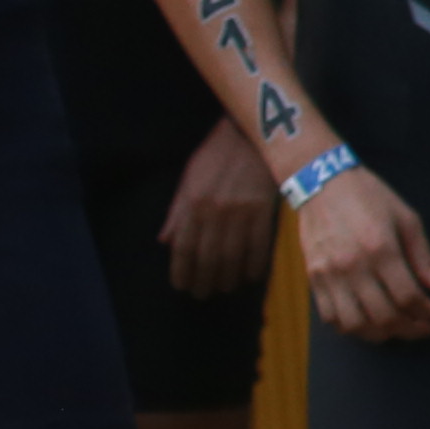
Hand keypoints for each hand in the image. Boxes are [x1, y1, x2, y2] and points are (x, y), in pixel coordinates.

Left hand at [159, 123, 277, 300]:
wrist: (252, 134)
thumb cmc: (217, 154)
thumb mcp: (189, 179)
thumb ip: (177, 212)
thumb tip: (165, 241)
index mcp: (192, 204)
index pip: (184, 247)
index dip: (182, 271)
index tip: (182, 286)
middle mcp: (214, 212)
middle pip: (208, 256)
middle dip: (204, 279)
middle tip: (204, 294)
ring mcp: (241, 213)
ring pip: (233, 255)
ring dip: (228, 276)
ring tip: (226, 287)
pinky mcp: (264, 210)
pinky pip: (259, 245)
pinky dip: (255, 264)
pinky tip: (252, 275)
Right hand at [292, 151, 429, 345]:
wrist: (323, 184)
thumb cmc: (371, 198)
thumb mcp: (408, 220)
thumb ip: (426, 259)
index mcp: (381, 249)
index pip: (408, 296)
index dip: (427, 312)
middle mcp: (353, 266)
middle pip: (383, 316)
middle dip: (410, 329)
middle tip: (424, 328)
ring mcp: (329, 275)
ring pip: (355, 324)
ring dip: (381, 335)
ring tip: (399, 330)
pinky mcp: (312, 278)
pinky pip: (330, 317)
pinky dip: (351, 328)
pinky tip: (369, 324)